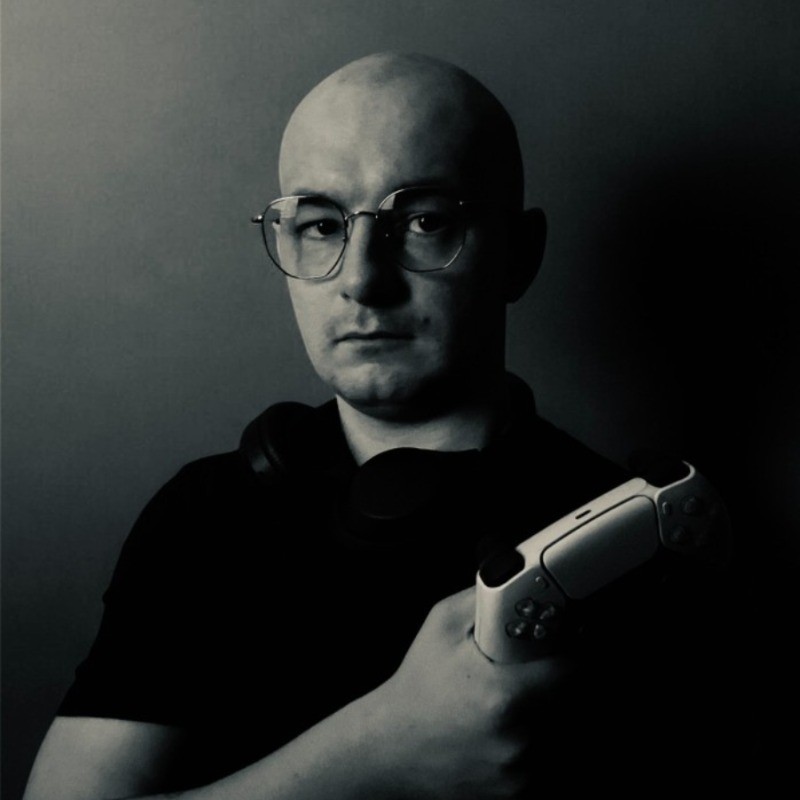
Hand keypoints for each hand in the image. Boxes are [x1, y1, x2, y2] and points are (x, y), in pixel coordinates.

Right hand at [371, 586, 575, 799]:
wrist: (393, 748)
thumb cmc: (418, 686)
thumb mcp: (443, 623)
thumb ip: (489, 595)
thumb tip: (522, 572)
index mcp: (504, 695)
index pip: (577, 666)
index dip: (578, 646)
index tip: (571, 638)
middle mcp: (520, 740)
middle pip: (582, 699)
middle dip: (567, 676)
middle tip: (541, 664)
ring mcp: (524, 773)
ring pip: (572, 730)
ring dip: (559, 709)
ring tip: (523, 696)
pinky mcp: (523, 793)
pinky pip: (556, 758)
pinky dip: (546, 741)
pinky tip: (514, 726)